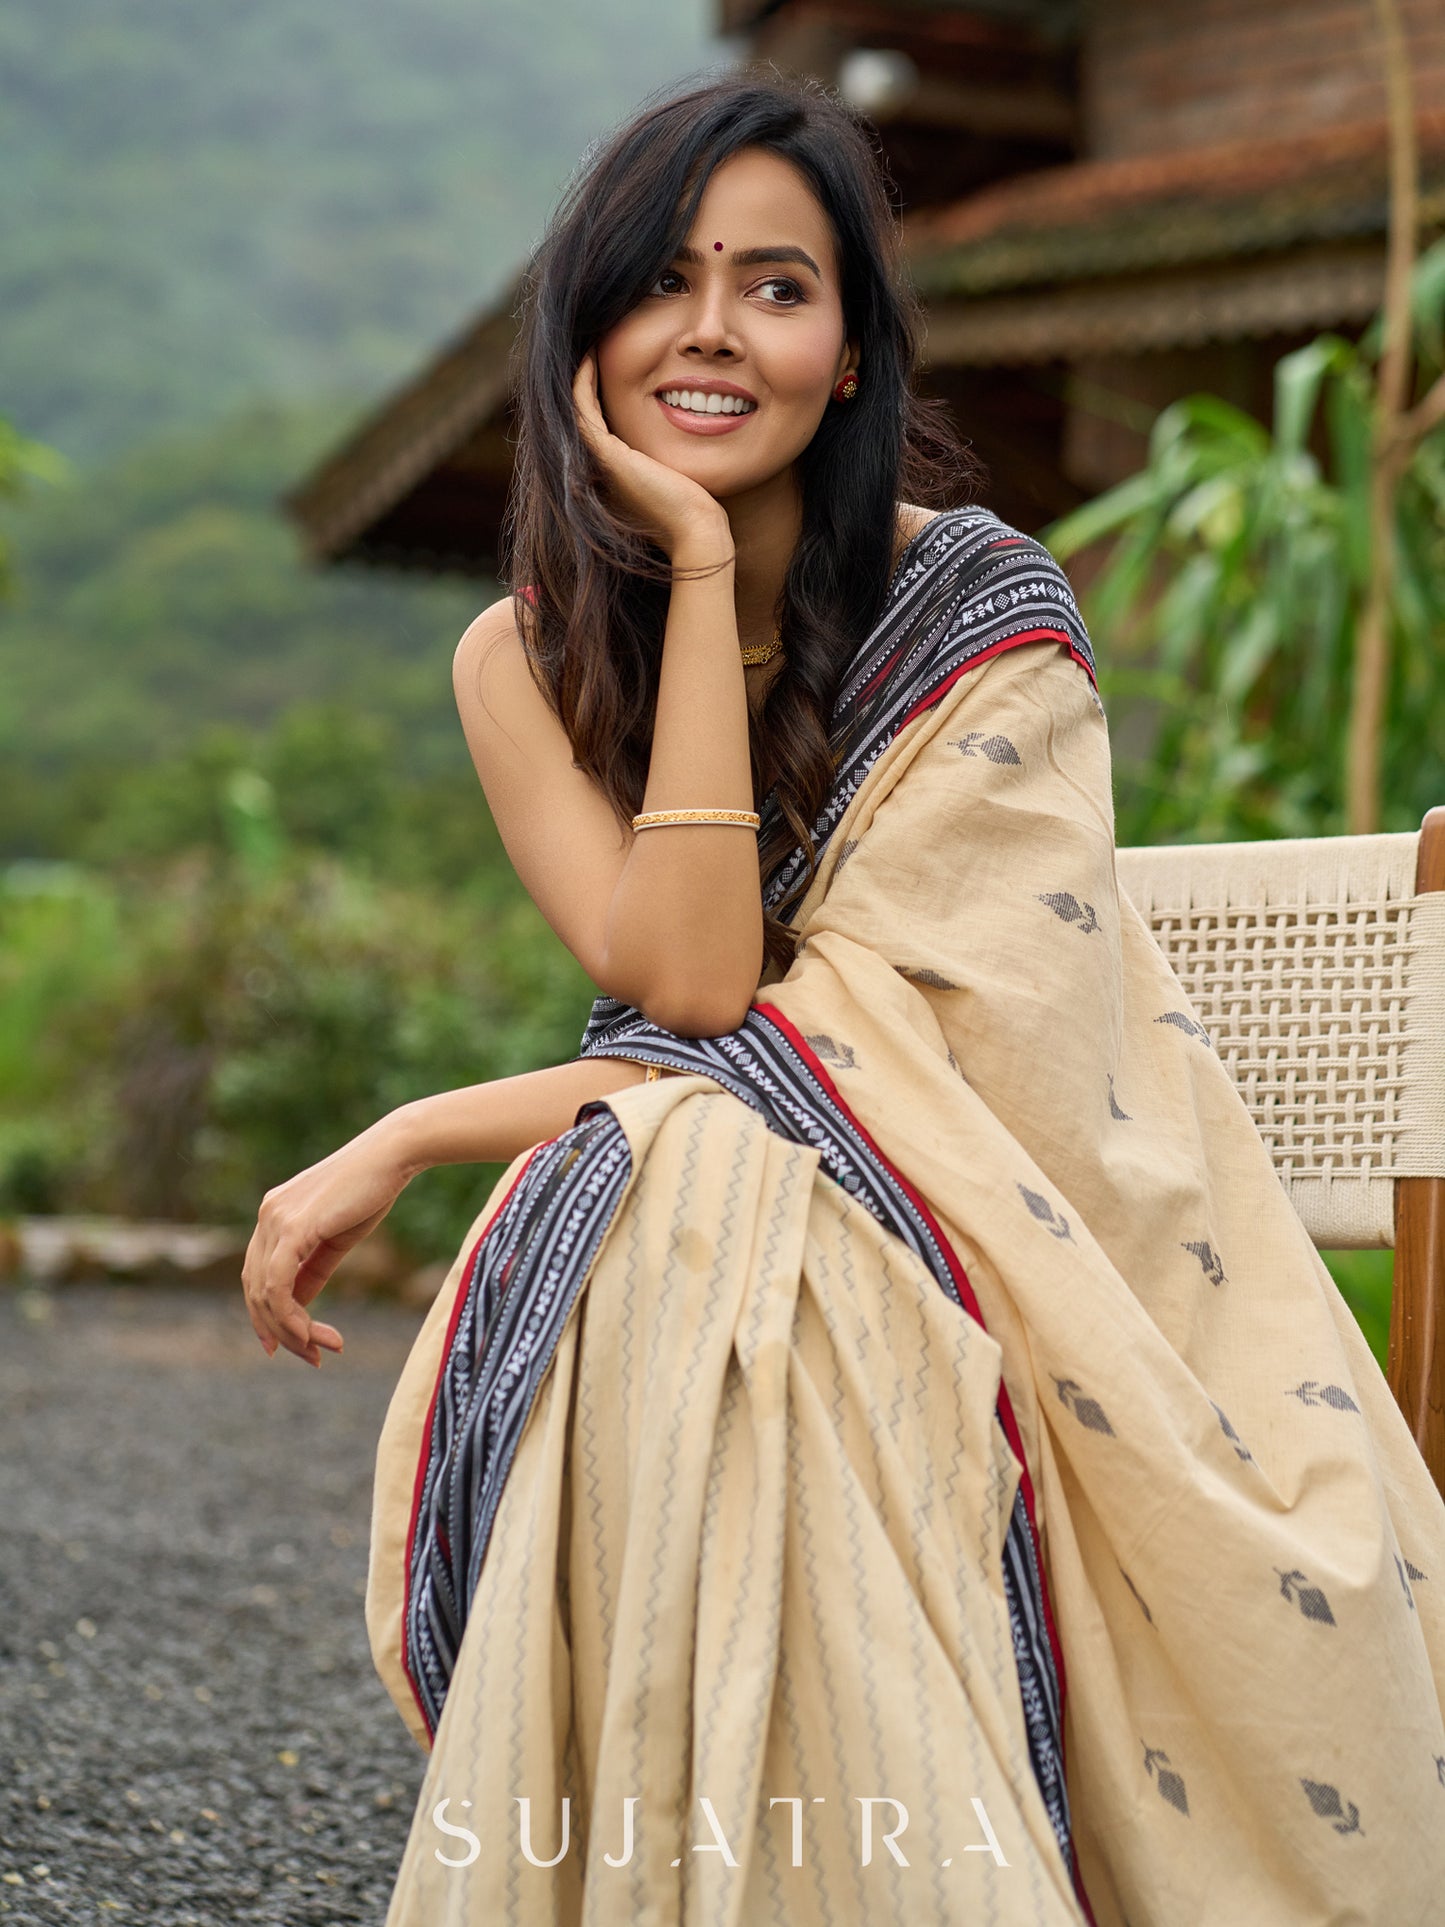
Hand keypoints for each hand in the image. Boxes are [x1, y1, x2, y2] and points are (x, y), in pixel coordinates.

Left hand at [241, 1118, 413, 1366]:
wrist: (393, 1155)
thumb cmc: (372, 1190)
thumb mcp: (336, 1239)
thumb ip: (312, 1269)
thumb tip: (296, 1306)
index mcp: (274, 1216)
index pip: (256, 1276)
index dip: (266, 1317)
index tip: (291, 1346)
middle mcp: (267, 1217)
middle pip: (255, 1290)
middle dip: (280, 1332)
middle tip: (313, 1358)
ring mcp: (275, 1220)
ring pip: (264, 1294)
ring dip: (290, 1331)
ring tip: (321, 1351)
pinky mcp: (292, 1227)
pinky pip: (277, 1284)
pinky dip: (290, 1317)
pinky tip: (311, 1334)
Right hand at [572, 352, 731, 562]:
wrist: (695, 530)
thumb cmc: (695, 508)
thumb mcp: (675, 473)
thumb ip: (665, 456)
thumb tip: (684, 430)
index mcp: (612, 474)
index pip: (596, 426)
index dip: (595, 394)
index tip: (604, 365)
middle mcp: (599, 469)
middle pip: (580, 418)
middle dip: (582, 384)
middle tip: (590, 351)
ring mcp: (599, 462)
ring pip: (575, 412)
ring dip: (578, 378)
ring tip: (587, 349)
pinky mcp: (606, 454)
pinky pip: (583, 409)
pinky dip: (583, 382)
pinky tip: (590, 358)